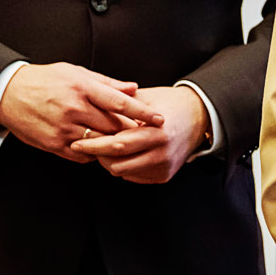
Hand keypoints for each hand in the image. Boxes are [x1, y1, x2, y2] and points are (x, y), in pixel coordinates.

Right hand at [0, 63, 162, 161]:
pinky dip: (93, 153)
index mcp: (82, 87)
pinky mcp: (54, 144)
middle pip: (113, 126)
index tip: (160, 119)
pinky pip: (83, 155)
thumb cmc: (45, 80)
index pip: (120, 103)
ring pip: (100, 143)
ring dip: (112, 144)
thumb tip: (134, 89)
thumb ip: (106, 83)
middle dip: (128, 131)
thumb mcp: (75, 72)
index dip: (142, 113)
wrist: (8, 94)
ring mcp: (64, 128)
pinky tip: (94, 146)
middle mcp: (74, 108)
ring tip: (119, 142)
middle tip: (139, 132)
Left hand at [70, 86, 208, 183]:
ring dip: (108, 161)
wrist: (198, 116)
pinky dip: (122, 166)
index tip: (76, 142)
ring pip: (123, 172)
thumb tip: (90, 109)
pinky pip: (133, 176)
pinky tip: (119, 154)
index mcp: (157, 132)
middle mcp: (162, 152)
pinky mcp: (164, 176)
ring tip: (102, 147)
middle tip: (83, 146)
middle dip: (97, 155)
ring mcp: (164, 166)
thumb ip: (120, 104)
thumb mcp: (145, 98)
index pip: (118, 144)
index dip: (94, 145)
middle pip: (117, 163)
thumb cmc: (169, 103)